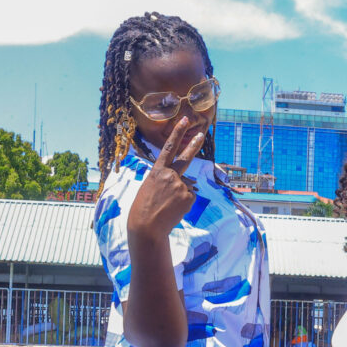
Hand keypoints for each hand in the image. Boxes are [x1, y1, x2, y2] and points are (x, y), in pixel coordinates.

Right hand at [127, 117, 203, 240]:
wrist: (147, 226)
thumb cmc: (144, 207)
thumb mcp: (150, 186)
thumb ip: (166, 179)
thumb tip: (183, 181)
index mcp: (157, 171)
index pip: (168, 148)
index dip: (177, 133)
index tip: (184, 121)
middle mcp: (170, 175)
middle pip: (186, 158)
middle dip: (194, 145)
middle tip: (202, 134)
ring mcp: (181, 186)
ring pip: (186, 186)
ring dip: (180, 195)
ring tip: (167, 204)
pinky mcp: (188, 197)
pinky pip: (190, 197)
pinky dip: (184, 203)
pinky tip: (174, 209)